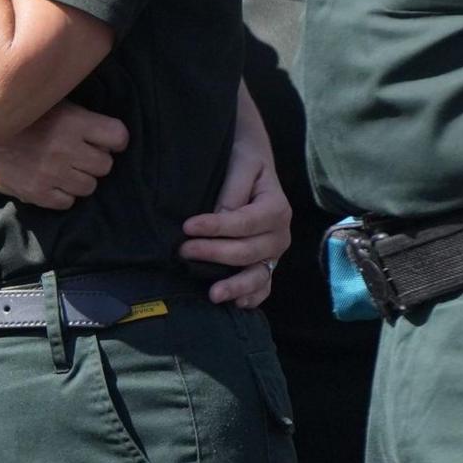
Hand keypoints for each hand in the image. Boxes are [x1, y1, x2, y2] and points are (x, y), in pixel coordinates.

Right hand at [0, 101, 128, 208]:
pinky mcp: (39, 194)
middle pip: (105, 164)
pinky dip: (62, 194)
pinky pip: (68, 202)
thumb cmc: (19, 122)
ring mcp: (52, 173)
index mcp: (71, 121)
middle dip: (94, 160)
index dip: (114, 139)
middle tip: (77, 154)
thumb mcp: (49, 105)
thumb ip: (80, 116)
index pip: (118, 136)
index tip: (105, 140)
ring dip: (79, 179)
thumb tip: (111, 135)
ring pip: (90, 186)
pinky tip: (50, 181)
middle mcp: (65, 148)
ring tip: (62, 168)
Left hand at [180, 122, 293, 308]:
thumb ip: (232, 190)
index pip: (245, 223)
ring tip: (213, 294)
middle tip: (183, 250)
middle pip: (248, 251)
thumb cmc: (243, 159)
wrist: (253, 162)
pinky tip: (236, 303)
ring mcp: (274, 252)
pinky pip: (263, 285)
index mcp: (277, 207)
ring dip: (236, 286)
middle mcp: (280, 234)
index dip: (216, 227)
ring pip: (259, 275)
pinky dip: (252, 296)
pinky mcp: (266, 263)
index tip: (188, 226)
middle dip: (214, 253)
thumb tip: (220, 217)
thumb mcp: (240, 163)